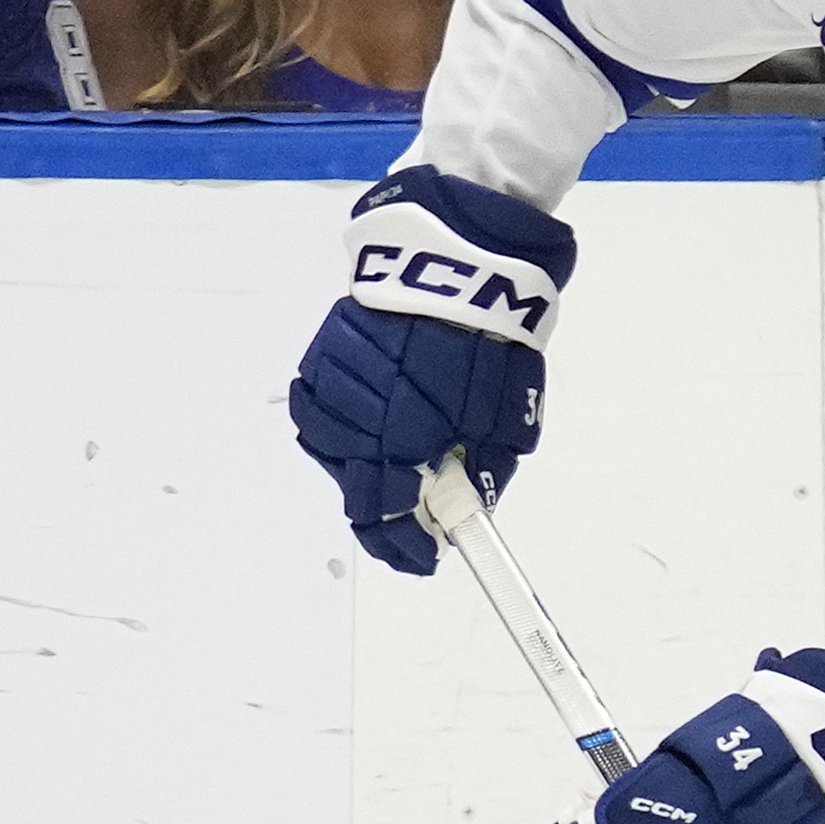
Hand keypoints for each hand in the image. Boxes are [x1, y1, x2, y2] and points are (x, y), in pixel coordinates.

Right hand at [288, 167, 574, 574]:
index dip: (406, 545)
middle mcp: (359, 419)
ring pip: (331, 451)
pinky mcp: (319, 358)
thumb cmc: (489, 342)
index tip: (424, 559)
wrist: (451, 265)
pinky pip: (318, 409)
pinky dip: (340, 428)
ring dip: (360, 471)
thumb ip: (485, 466)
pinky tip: (366, 430)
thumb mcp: (506, 412)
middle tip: (411, 527)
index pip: (390, 514)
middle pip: (356, 491)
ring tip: (392, 474)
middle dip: (385, 516)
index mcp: (405, 438)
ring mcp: (332, 388)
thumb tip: (472, 508)